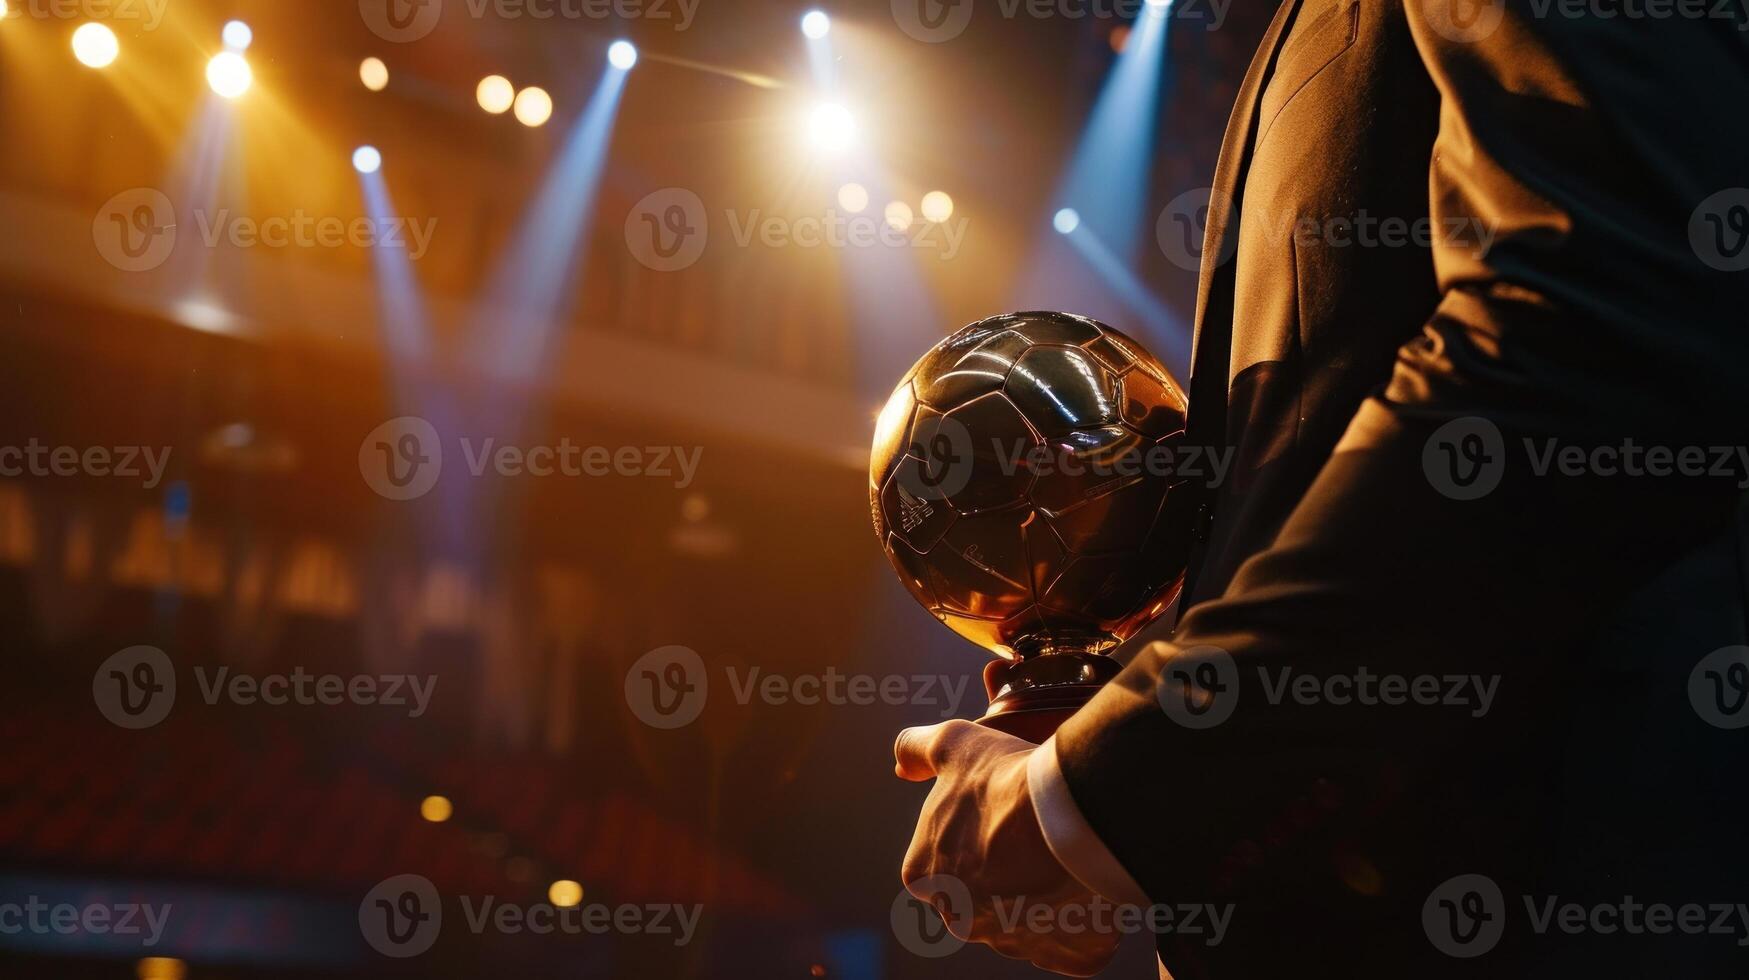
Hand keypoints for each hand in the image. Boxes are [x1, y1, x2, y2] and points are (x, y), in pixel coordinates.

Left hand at [895, 719, 1120, 975]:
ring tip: (1063, 854)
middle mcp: (961, 919)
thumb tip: (902, 764)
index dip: (977, 835)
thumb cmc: (1006, 781)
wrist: (1070, 815)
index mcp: (924, 877)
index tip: (1002, 815)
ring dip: (1046, 896)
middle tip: (1035, 834)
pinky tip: (1086, 883)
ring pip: (1031, 919)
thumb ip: (915, 748)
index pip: (944, 861)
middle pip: (984, 897)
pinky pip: (1077, 941)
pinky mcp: (1066, 956)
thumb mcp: (952, 743)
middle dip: (1007, 873)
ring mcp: (1013, 942)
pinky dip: (1086, 918)